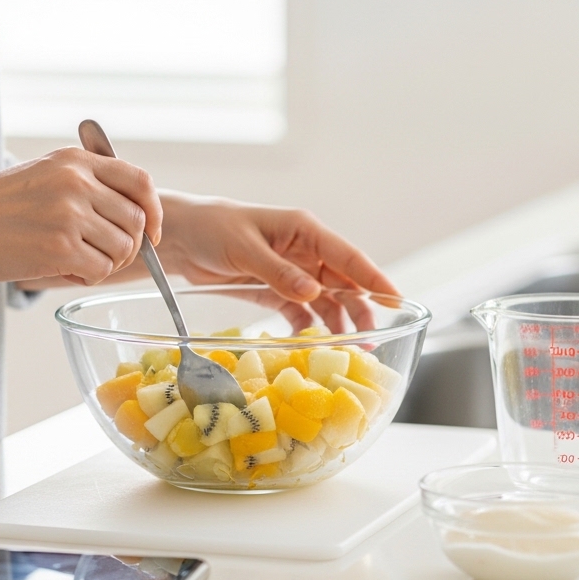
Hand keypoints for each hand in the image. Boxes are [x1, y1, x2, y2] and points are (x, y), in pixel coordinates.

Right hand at [0, 147, 161, 284]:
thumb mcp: (42, 174)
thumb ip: (84, 184)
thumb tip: (132, 213)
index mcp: (75, 161)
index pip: (140, 182)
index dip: (153, 212)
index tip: (151, 233)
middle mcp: (77, 182)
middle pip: (137, 221)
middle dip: (127, 247)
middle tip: (100, 257)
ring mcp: (69, 214)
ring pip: (122, 250)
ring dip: (104, 264)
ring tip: (72, 262)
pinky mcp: (58, 248)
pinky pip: (100, 271)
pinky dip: (86, 278)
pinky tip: (60, 271)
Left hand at [150, 192, 399, 331]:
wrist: (181, 236)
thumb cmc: (213, 228)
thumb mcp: (245, 248)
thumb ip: (278, 272)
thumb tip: (313, 294)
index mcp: (304, 230)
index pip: (348, 257)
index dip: (374, 279)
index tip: (397, 301)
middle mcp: (304, 251)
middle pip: (342, 284)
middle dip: (360, 312)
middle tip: (371, 342)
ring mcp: (291, 272)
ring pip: (325, 301)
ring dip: (337, 324)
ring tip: (349, 351)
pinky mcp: (274, 290)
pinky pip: (300, 312)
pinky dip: (307, 328)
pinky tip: (311, 345)